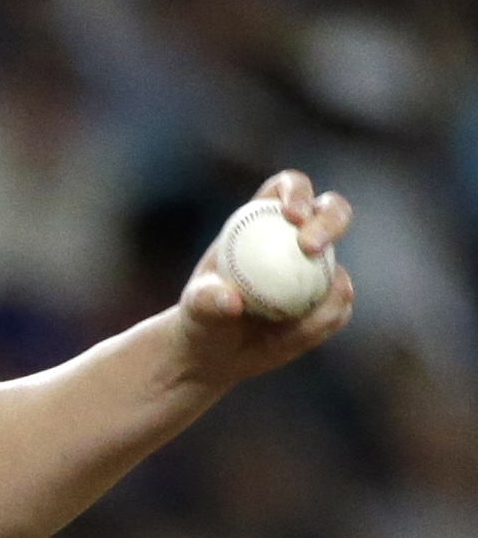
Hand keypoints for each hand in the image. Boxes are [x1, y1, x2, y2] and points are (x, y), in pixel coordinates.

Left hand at [176, 170, 352, 388]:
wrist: (217, 351)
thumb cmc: (202, 317)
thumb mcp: (196, 306)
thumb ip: (207, 299)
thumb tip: (232, 301)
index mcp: (264, 219)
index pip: (289, 187)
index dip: (298, 192)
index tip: (293, 215)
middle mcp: (299, 237)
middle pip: (332, 210)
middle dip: (331, 221)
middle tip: (311, 248)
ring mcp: (320, 270)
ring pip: (340, 272)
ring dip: (322, 295)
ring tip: (280, 328)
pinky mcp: (330, 303)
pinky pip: (338, 309)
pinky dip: (317, 324)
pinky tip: (287, 339)